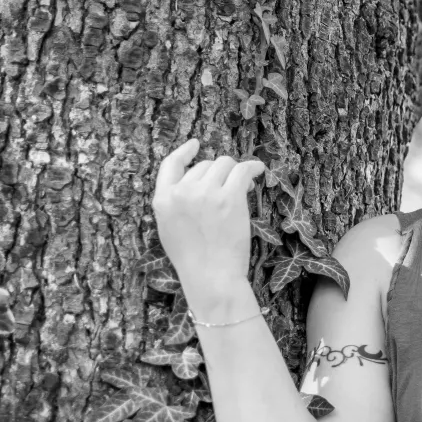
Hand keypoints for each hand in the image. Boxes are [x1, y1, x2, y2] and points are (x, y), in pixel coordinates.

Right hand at [152, 139, 265, 299]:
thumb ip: (176, 204)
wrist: (211, 277)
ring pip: (224, 164)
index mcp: (163, 200)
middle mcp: (182, 192)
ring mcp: (206, 193)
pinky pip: (243, 170)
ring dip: (235, 172)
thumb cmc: (194, 260)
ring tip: (243, 186)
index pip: (170, 164)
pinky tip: (259, 170)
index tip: (196, 144)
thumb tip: (198, 183)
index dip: (184, 151)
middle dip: (218, 174)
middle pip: (204, 165)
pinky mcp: (229, 197)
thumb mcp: (170, 230)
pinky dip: (253, 167)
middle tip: (229, 189)